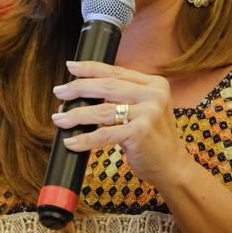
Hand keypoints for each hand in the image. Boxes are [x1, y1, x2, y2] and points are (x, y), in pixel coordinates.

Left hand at [51, 60, 190, 186]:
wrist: (172, 166)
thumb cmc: (152, 138)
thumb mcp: (144, 110)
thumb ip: (123, 97)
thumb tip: (79, 92)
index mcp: (154, 84)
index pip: (116, 72)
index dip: (91, 68)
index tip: (71, 66)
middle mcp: (153, 95)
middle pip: (107, 87)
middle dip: (78, 88)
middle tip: (59, 92)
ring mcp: (148, 113)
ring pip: (102, 110)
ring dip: (76, 115)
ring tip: (59, 118)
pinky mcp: (140, 133)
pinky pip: (104, 134)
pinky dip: (85, 138)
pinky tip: (71, 141)